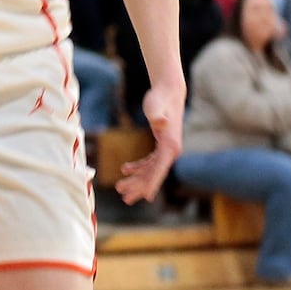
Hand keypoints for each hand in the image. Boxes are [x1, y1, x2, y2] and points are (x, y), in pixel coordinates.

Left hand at [118, 83, 184, 204]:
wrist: (168, 91)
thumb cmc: (160, 98)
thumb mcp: (155, 105)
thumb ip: (156, 114)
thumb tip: (159, 122)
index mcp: (170, 147)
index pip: (160, 170)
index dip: (152, 184)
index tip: (146, 198)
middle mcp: (171, 151)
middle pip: (154, 175)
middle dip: (139, 187)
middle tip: (124, 197)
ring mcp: (167, 150)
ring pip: (151, 171)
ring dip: (136, 180)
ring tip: (120, 188)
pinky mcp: (161, 145)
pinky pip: (150, 162)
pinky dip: (139, 167)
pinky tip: (126, 169)